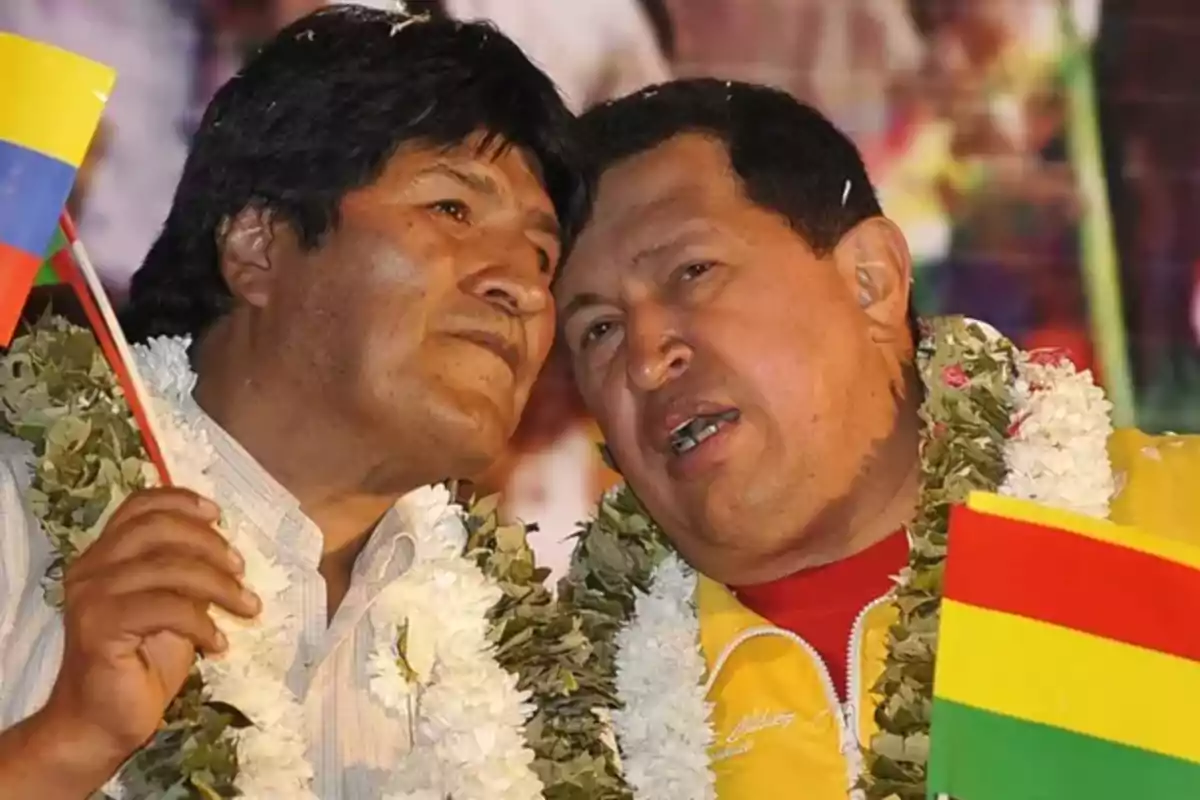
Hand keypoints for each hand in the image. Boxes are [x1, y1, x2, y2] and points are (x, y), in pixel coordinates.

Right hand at [38, 488, 260, 775]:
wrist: (103, 721)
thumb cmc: (143, 662)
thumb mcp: (173, 606)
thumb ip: (186, 573)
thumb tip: (226, 549)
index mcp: (105, 554)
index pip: (139, 505)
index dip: (181, 501)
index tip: (218, 515)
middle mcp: (91, 567)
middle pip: (157, 528)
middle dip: (210, 544)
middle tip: (241, 570)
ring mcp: (91, 595)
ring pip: (168, 567)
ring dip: (219, 586)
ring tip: (246, 608)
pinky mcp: (100, 626)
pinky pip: (165, 608)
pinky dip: (201, 622)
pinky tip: (218, 643)